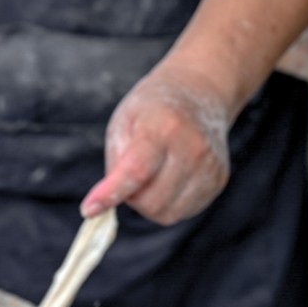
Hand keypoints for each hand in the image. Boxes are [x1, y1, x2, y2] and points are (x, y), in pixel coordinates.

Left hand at [80, 65, 233, 225]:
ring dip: (149, 203)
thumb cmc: (152, 110)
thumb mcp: (124, 122)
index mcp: (164, 128)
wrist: (199, 93)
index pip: (137, 170)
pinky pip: (183, 211)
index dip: (111, 193)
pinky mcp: (218, 181)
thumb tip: (109, 201)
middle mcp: (193, 148)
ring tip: (151, 176)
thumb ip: (116, 162)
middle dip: (131, 197)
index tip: (89, 209)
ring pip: (166, 213)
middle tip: (130, 176)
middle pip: (150, 202)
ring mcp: (210, 167)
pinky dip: (168, 203)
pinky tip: (169, 179)